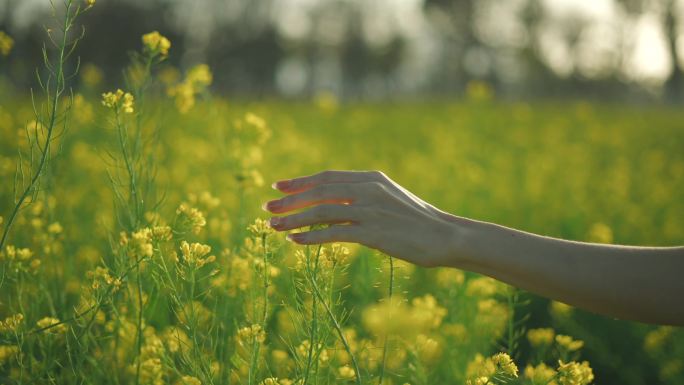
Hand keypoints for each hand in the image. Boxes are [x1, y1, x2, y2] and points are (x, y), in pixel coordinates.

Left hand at [262, 170, 459, 266]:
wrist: (446, 235)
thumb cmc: (417, 221)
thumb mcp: (389, 199)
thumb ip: (363, 196)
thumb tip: (334, 203)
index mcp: (371, 179)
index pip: (327, 177)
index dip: (300, 181)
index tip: (278, 186)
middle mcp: (368, 189)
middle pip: (319, 191)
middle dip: (290, 200)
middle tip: (267, 207)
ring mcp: (371, 210)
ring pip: (322, 211)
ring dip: (294, 218)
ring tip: (273, 226)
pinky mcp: (374, 232)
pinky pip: (334, 233)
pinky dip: (311, 236)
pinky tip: (295, 240)